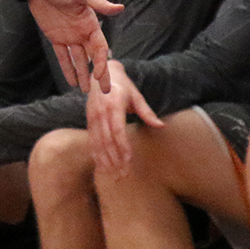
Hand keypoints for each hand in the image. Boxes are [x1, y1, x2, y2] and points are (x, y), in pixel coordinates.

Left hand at [27, 0, 121, 92]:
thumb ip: (99, 3)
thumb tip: (120, 8)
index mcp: (91, 24)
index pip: (100, 48)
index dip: (101, 62)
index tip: (100, 76)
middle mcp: (82, 33)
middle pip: (93, 58)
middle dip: (99, 74)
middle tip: (105, 91)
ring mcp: (69, 37)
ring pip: (78, 60)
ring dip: (82, 75)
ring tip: (85, 91)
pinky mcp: (55, 37)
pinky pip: (62, 56)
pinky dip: (66, 68)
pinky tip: (71, 82)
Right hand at [84, 59, 161, 179]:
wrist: (102, 74)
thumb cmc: (122, 85)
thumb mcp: (136, 95)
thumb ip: (147, 112)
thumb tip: (161, 126)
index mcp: (114, 105)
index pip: (117, 130)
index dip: (123, 146)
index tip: (129, 160)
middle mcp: (101, 112)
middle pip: (107, 140)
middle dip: (114, 159)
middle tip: (123, 175)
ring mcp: (93, 117)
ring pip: (97, 142)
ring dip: (104, 160)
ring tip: (113, 175)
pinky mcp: (88, 120)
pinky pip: (91, 140)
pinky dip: (95, 154)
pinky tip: (100, 166)